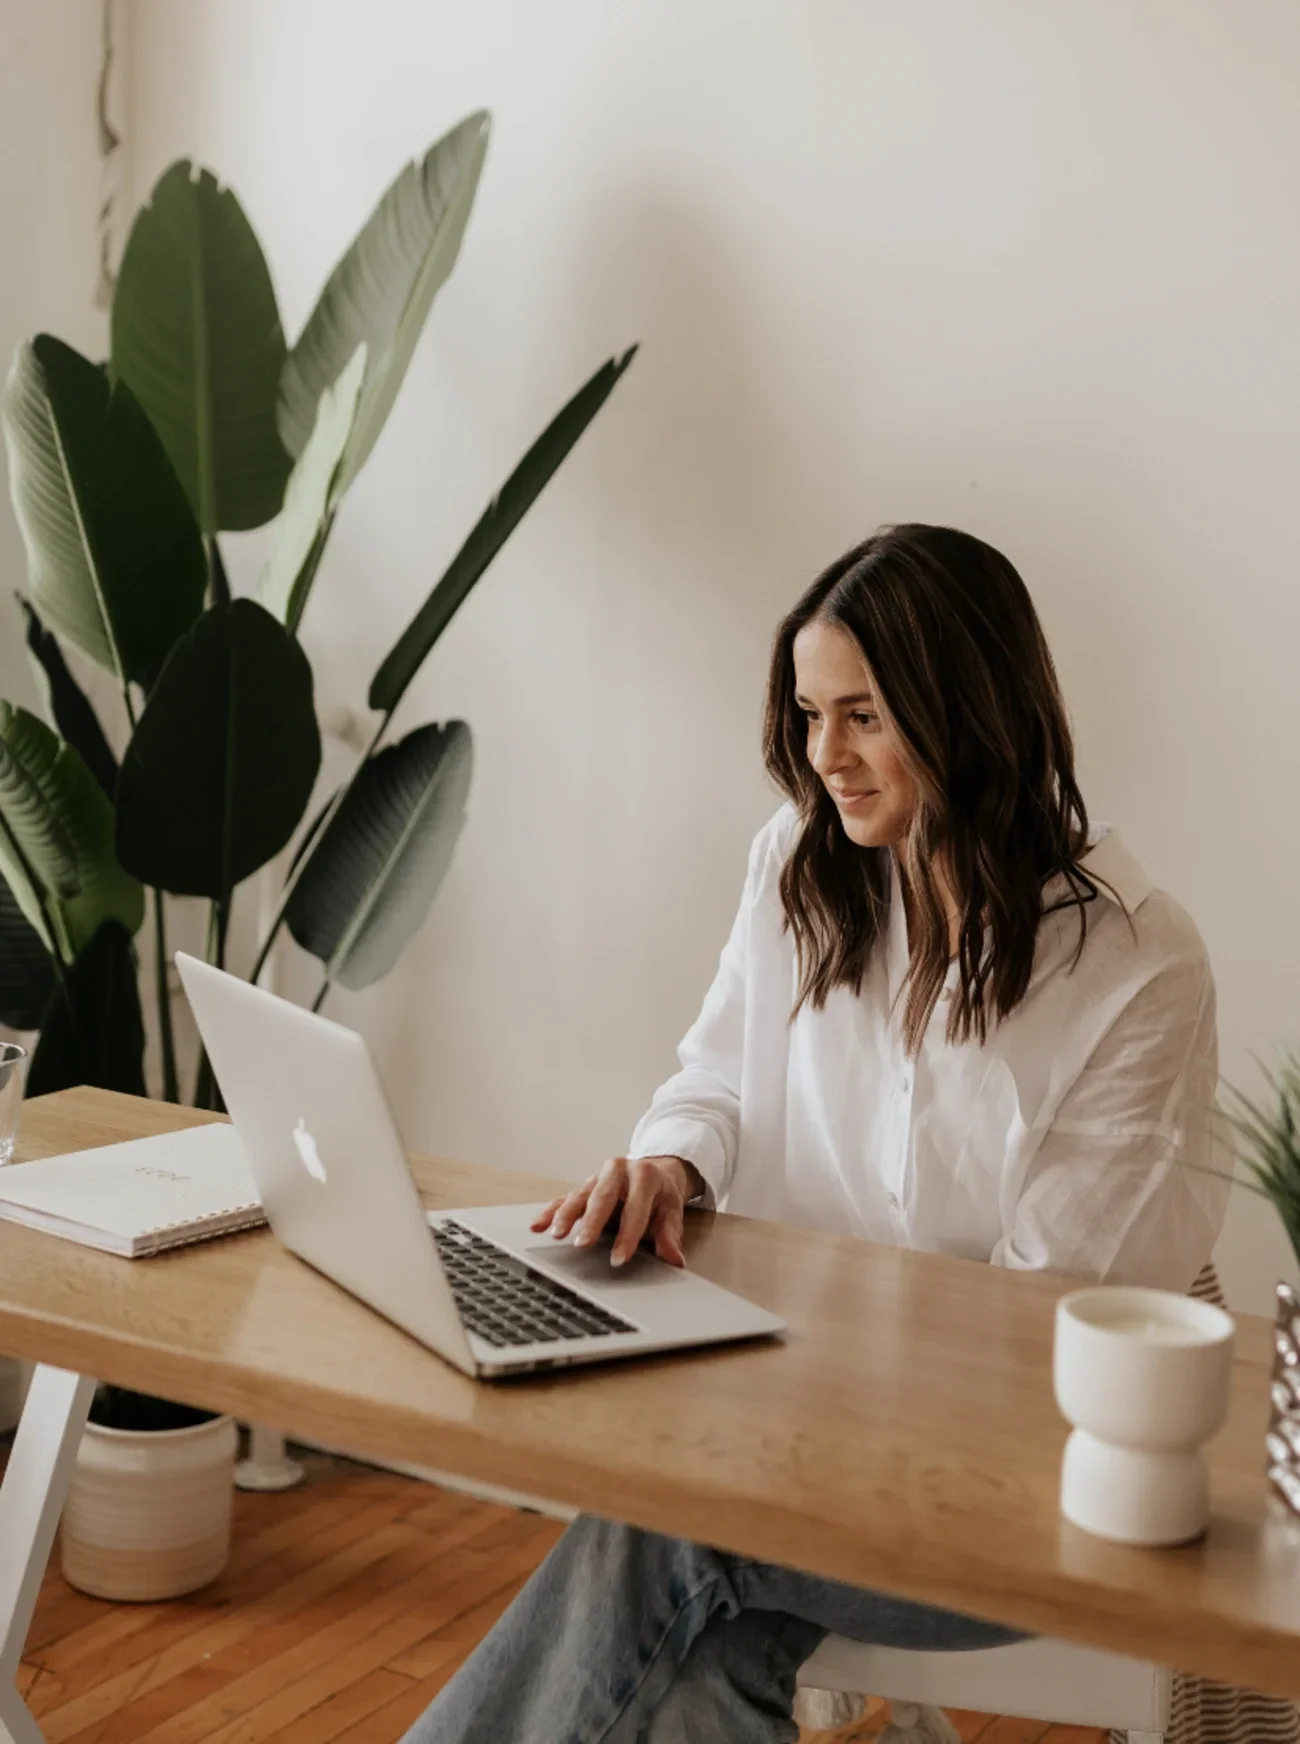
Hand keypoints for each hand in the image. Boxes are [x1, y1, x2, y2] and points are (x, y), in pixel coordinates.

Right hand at [529, 1155, 701, 1267]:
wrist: (652, 1172)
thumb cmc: (660, 1196)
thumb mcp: (671, 1211)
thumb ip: (670, 1235)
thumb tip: (674, 1259)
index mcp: (644, 1175)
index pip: (635, 1208)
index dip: (628, 1235)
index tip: (619, 1258)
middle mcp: (618, 1170)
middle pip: (603, 1196)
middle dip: (592, 1222)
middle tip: (582, 1244)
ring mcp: (596, 1177)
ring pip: (579, 1195)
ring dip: (566, 1216)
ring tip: (557, 1235)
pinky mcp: (582, 1186)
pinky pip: (563, 1198)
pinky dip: (550, 1212)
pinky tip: (538, 1226)